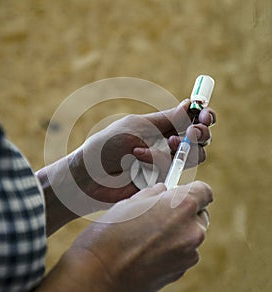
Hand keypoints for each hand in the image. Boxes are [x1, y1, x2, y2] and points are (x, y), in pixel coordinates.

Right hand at [59, 181, 212, 291]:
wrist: (97, 275)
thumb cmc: (109, 234)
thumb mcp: (130, 202)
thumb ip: (154, 194)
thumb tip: (163, 191)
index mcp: (181, 206)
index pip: (204, 191)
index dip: (193, 190)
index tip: (183, 192)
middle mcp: (191, 230)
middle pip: (199, 214)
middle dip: (184, 212)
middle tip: (161, 212)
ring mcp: (188, 254)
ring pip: (190, 234)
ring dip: (177, 231)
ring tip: (149, 234)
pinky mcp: (180, 272)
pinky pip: (183, 252)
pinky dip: (172, 248)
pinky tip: (148, 249)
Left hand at [71, 100, 215, 201]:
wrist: (90, 177)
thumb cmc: (108, 146)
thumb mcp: (138, 126)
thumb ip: (167, 119)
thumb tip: (190, 103)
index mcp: (161, 127)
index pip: (191, 120)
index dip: (203, 116)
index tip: (207, 115)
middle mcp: (166, 145)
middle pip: (199, 140)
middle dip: (200, 134)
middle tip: (193, 132)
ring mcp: (164, 164)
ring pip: (193, 157)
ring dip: (183, 149)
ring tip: (165, 145)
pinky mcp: (161, 181)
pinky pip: (175, 172)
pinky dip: (160, 163)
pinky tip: (141, 160)